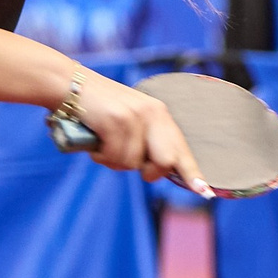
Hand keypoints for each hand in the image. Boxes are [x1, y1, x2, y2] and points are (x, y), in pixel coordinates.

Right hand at [68, 71, 205, 188]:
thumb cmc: (99, 109)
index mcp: (160, 113)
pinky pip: (114, 157)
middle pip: (165, 161)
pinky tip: (95, 140)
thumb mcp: (130, 119)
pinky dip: (101, 156)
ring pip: (133, 163)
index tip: (206, 193)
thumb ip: (146, 140)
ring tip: (103, 143)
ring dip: (114, 160)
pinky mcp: (116, 121)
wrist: (71, 84)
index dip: (192, 173)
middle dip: (148, 172)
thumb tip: (154, 171)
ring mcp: (135, 117)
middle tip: (126, 160)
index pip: (181, 148)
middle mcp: (153, 113)